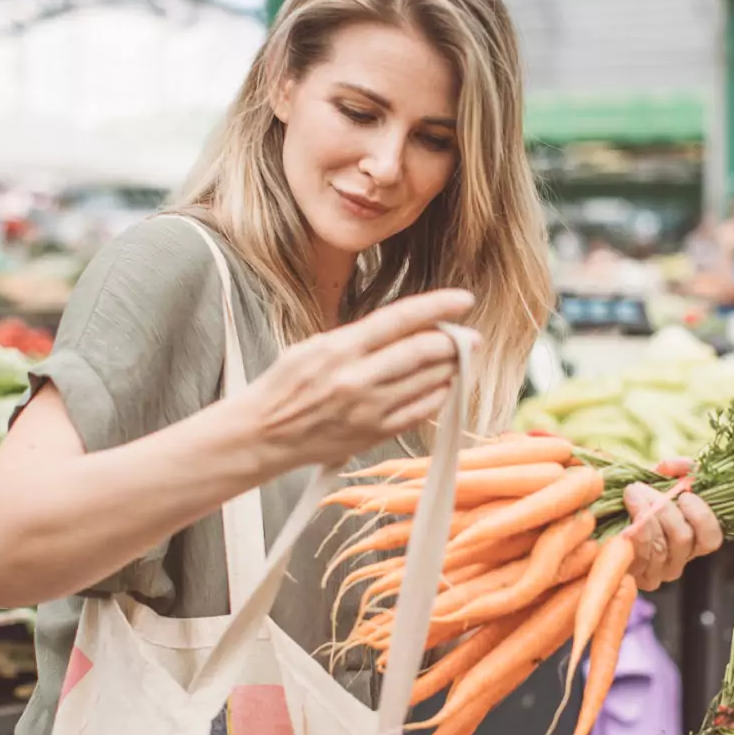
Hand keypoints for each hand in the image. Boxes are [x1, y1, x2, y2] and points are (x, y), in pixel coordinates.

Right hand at [240, 289, 476, 468]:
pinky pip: (421, 412)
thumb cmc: (285, 386)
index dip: (438, 306)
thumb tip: (405, 327)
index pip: (400, 319)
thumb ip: (359, 337)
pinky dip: (439, 396)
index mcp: (340, 348)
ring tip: (458, 360)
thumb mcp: (314, 347)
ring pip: (428, 382)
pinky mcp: (374, 433)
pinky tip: (443, 386)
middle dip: (455, 342)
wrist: (263, 434)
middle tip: (470, 337)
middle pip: (423, 352)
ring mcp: (368, 409)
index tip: (463, 300)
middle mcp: (357, 378)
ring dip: (451, 369)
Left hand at [621, 458, 723, 587]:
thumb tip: (675, 465)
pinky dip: (632, 532)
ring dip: (644, 515)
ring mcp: (657, 573)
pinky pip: (639, 555)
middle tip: (641, 487)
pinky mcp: (636, 577)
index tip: (685, 496)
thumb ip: (676, 470)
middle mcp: (678, 561)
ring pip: (660, 546)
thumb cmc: (635, 502)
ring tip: (630, 493)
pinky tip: (624, 515)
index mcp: (691, 541)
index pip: (711, 538)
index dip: (702, 516)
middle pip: (682, 538)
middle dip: (663, 508)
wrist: (600, 525)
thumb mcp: (659, 482)